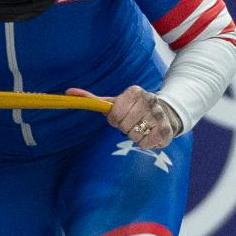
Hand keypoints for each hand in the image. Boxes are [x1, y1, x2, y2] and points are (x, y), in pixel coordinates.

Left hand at [65, 86, 181, 149]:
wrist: (165, 113)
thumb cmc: (133, 108)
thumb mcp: (114, 102)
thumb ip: (92, 99)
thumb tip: (68, 92)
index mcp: (134, 92)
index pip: (114, 114)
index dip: (115, 120)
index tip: (120, 117)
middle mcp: (149, 100)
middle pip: (123, 126)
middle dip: (124, 128)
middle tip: (132, 123)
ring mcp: (159, 114)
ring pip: (135, 135)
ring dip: (135, 136)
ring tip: (141, 127)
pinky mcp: (167, 130)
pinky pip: (146, 144)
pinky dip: (145, 144)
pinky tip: (149, 134)